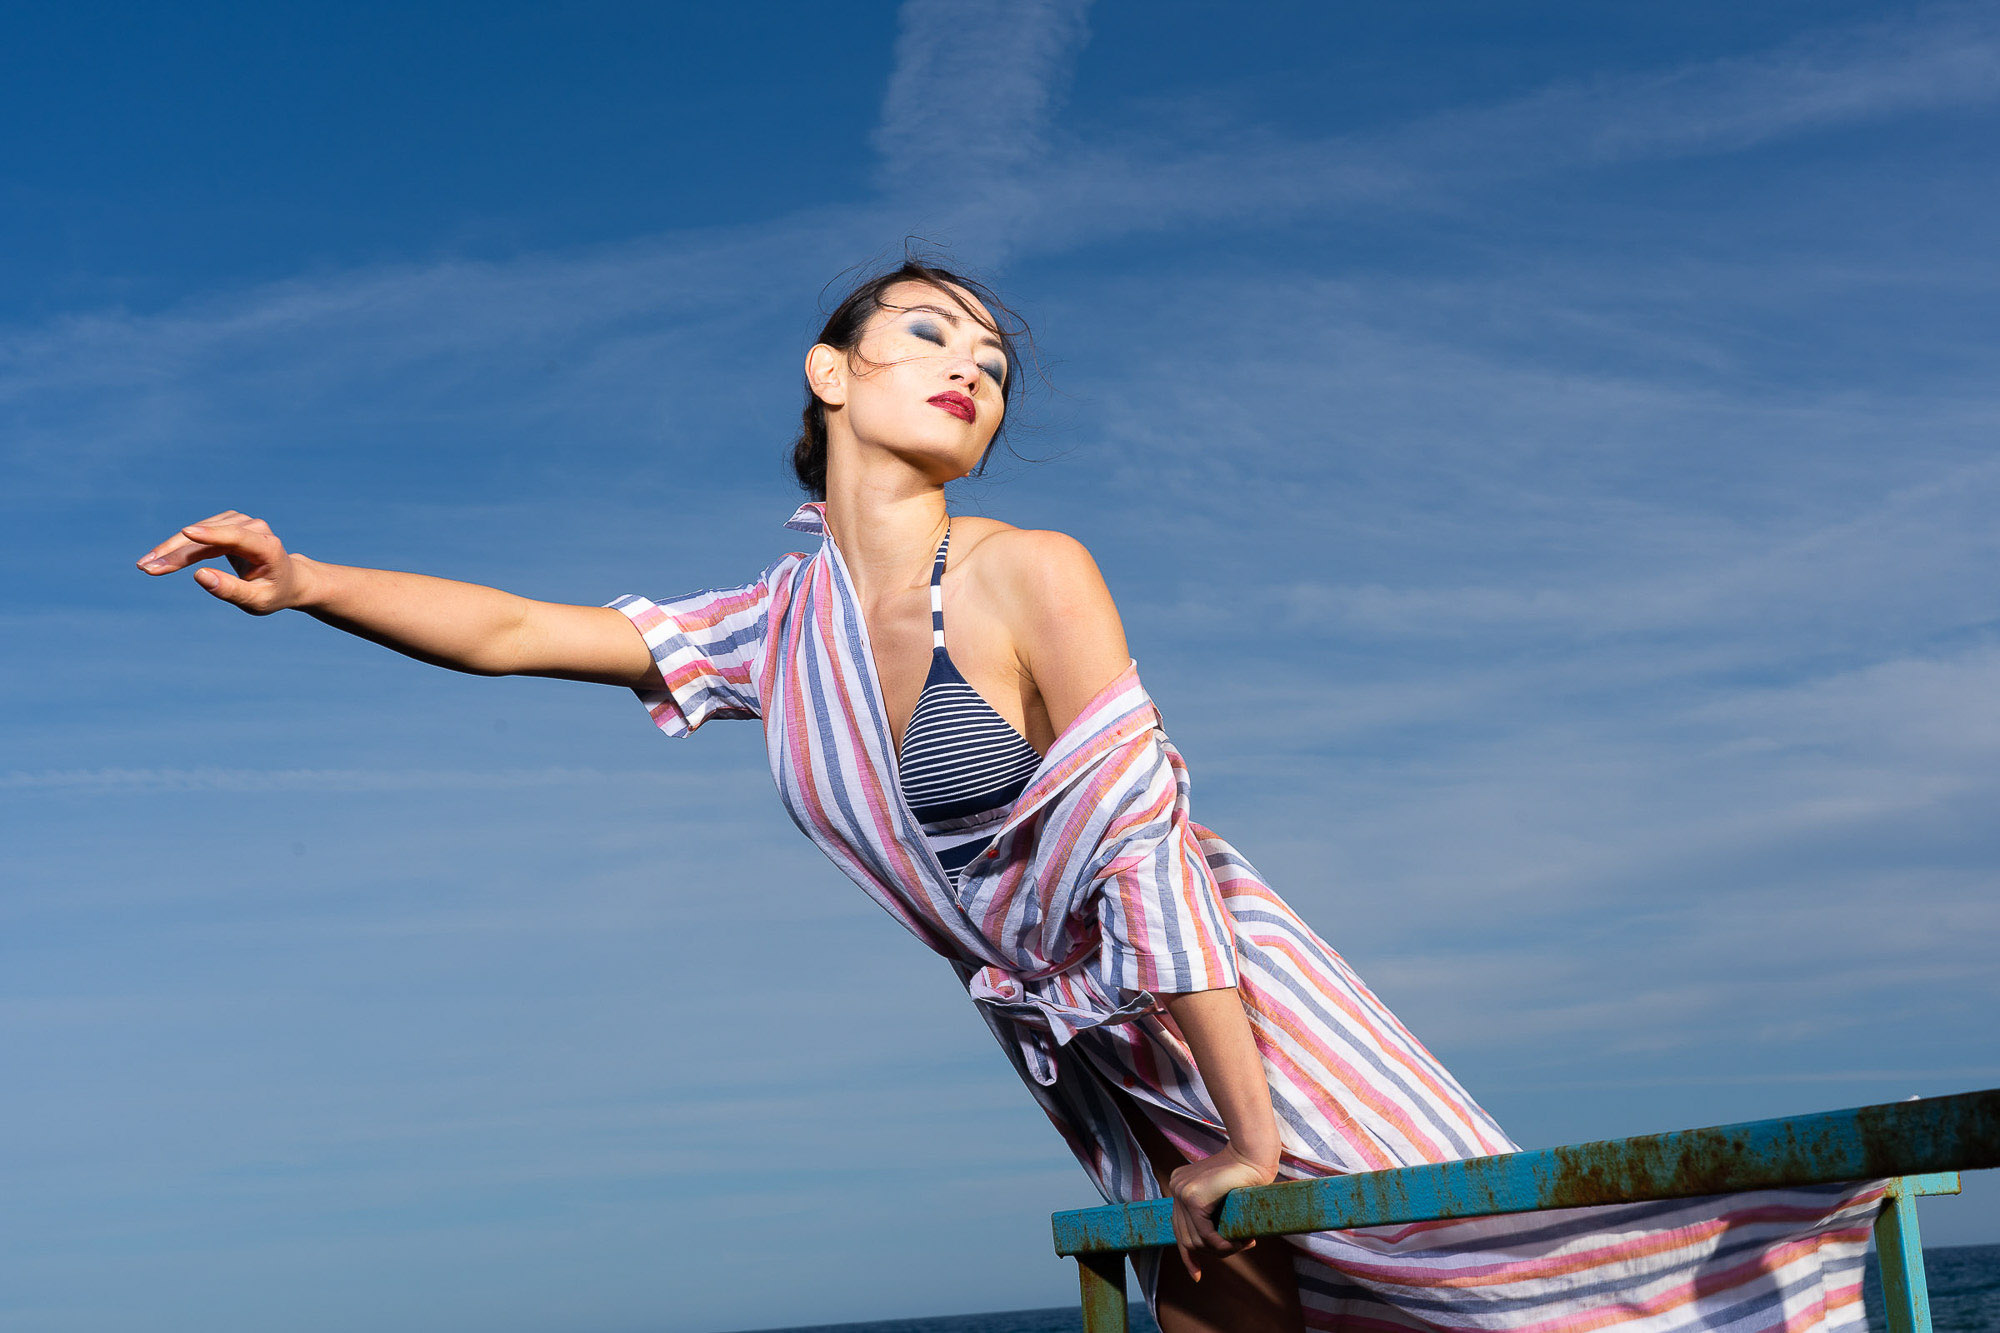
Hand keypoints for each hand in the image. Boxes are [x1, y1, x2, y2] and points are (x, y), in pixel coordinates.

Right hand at [136, 510, 311, 614]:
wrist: (288, 579)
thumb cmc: (274, 593)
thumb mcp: (257, 601)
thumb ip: (231, 590)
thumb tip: (200, 576)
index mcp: (268, 547)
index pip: (237, 536)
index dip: (212, 534)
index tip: (187, 532)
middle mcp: (254, 528)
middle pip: (209, 536)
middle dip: (176, 552)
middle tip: (146, 567)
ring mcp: (240, 522)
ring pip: (198, 534)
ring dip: (170, 550)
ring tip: (146, 566)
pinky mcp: (227, 524)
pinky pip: (198, 535)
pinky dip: (178, 547)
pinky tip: (160, 559)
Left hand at [1166, 1143, 1277, 1282]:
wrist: (1253, 1156)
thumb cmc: (1244, 1175)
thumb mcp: (1219, 1194)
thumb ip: (1208, 1212)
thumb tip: (1204, 1245)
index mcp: (1179, 1185)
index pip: (1178, 1227)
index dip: (1188, 1254)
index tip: (1197, 1275)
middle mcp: (1176, 1187)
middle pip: (1186, 1236)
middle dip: (1212, 1251)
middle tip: (1238, 1247)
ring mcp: (1182, 1192)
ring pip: (1195, 1240)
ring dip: (1220, 1249)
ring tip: (1243, 1244)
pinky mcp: (1193, 1199)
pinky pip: (1205, 1234)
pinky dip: (1221, 1245)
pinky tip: (1237, 1244)